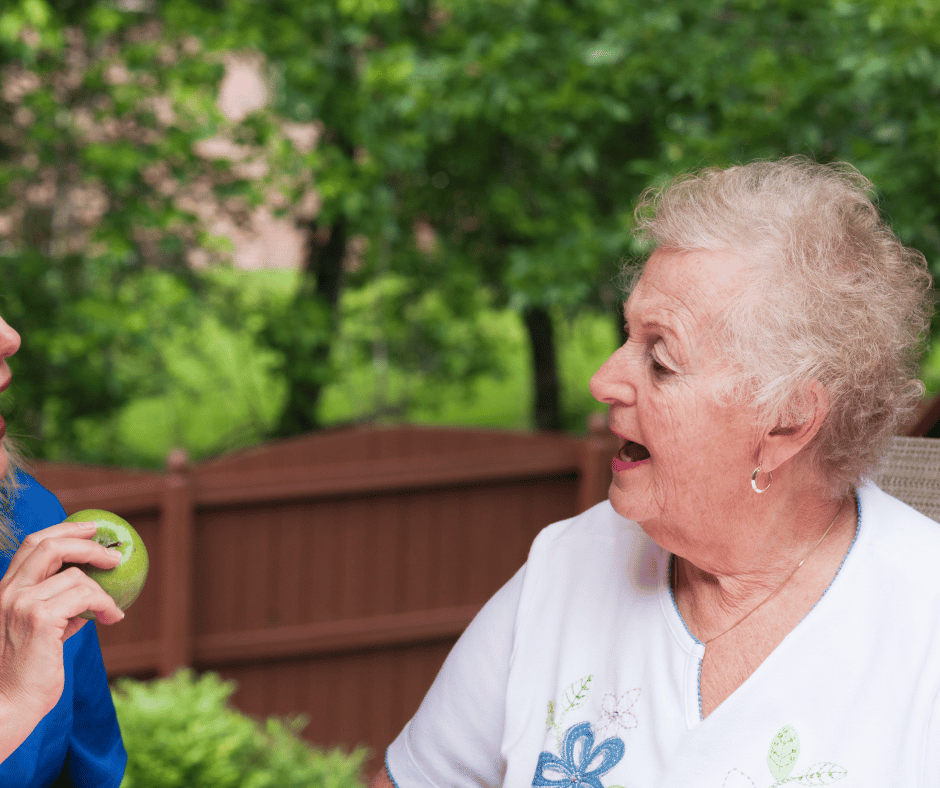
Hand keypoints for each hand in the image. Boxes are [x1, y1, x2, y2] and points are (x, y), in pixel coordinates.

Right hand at [0, 520, 123, 730]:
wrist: (8, 707)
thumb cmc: (25, 675)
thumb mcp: (39, 633)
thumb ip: (59, 610)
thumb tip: (91, 596)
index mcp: (3, 592)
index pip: (31, 545)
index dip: (64, 529)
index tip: (91, 528)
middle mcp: (7, 592)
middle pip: (49, 545)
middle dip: (87, 542)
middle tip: (114, 553)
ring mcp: (20, 604)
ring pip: (75, 576)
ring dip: (103, 590)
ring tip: (112, 609)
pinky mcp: (39, 619)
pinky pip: (86, 596)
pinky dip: (105, 603)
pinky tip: (112, 618)